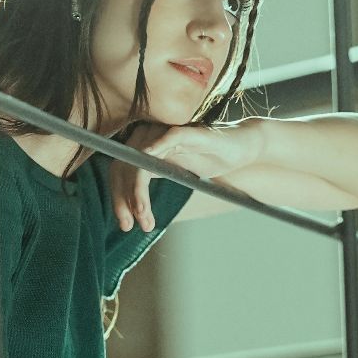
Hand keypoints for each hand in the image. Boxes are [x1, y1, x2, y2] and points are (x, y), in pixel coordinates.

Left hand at [108, 119, 265, 232]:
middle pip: (122, 166)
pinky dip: (154, 151)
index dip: (118, 198)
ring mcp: (166, 133)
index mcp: (146, 149)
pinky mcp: (186, 131)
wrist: (239, 147)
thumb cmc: (209, 159)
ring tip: (144, 214)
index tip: (126, 225)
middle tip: (131, 226)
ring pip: (139, 158)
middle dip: (123, 200)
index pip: (120, 171)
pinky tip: (145, 173)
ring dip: (138, 190)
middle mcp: (151, 138)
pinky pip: (166, 140)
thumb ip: (157, 184)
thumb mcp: (177, 175)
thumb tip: (135, 213)